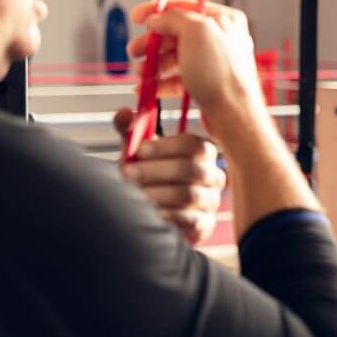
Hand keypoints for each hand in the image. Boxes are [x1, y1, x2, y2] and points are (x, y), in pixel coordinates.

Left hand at [113, 107, 226, 244]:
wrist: (151, 213)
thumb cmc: (147, 177)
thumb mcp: (137, 153)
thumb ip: (129, 132)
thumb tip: (123, 112)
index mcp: (202, 153)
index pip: (192, 144)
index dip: (164, 147)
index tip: (137, 150)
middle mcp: (213, 175)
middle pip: (191, 169)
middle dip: (155, 171)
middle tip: (127, 174)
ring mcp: (211, 201)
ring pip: (188, 195)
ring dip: (156, 194)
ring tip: (134, 195)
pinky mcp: (206, 225)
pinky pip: (189, 220)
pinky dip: (165, 215)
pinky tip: (147, 213)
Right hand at [127, 0, 266, 133]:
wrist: (233, 116)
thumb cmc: (222, 75)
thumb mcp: (196, 32)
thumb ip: (174, 18)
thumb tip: (157, 18)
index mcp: (224, 20)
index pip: (185, 6)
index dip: (157, 10)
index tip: (137, 16)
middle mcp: (221, 39)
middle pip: (177, 33)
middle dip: (152, 42)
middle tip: (134, 50)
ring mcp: (213, 63)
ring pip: (175, 57)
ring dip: (153, 63)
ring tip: (139, 72)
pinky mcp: (207, 84)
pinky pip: (178, 78)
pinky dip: (160, 82)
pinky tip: (147, 88)